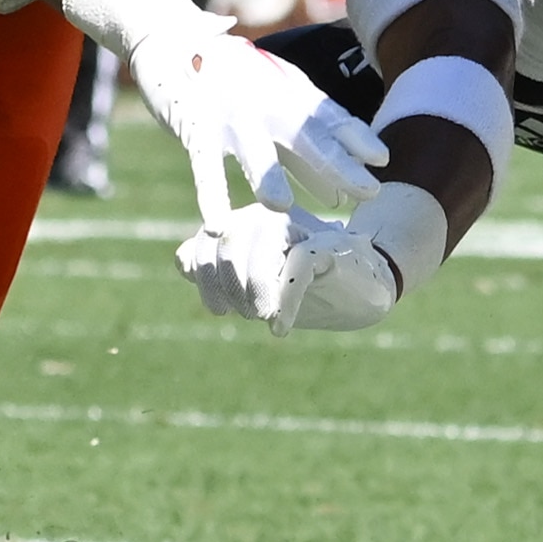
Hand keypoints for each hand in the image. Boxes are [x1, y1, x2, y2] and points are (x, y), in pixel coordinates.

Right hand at [119, 3, 386, 233]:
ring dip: (266, 175)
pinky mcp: (195, 125)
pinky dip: (210, 193)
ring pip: (253, 148)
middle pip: (307, 136)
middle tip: (366, 191)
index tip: (383, 160)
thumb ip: (303, 152)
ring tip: (282, 207)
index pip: (331, 117)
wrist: (173, 41)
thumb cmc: (234, 83)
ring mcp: (231, 113)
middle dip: (338, 164)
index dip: (357, 137)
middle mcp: (267, 102)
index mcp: (291, 96)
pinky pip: (204, 163)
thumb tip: (337, 195)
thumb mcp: (275, 110)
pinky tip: (217, 224)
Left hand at [178, 201, 403, 334]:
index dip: (206, 281)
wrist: (361, 287)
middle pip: (226, 248)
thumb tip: (182, 260)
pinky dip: (284, 304)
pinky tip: (280, 326)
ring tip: (265, 316)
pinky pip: (293, 272)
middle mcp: (266, 215)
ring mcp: (297, 228)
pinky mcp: (325, 246)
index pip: (203, 245)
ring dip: (255, 295)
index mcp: (244, 220)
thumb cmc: (300, 283)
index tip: (220, 310)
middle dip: (231, 289)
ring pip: (256, 257)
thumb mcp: (253, 280)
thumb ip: (215, 269)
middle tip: (249, 314)